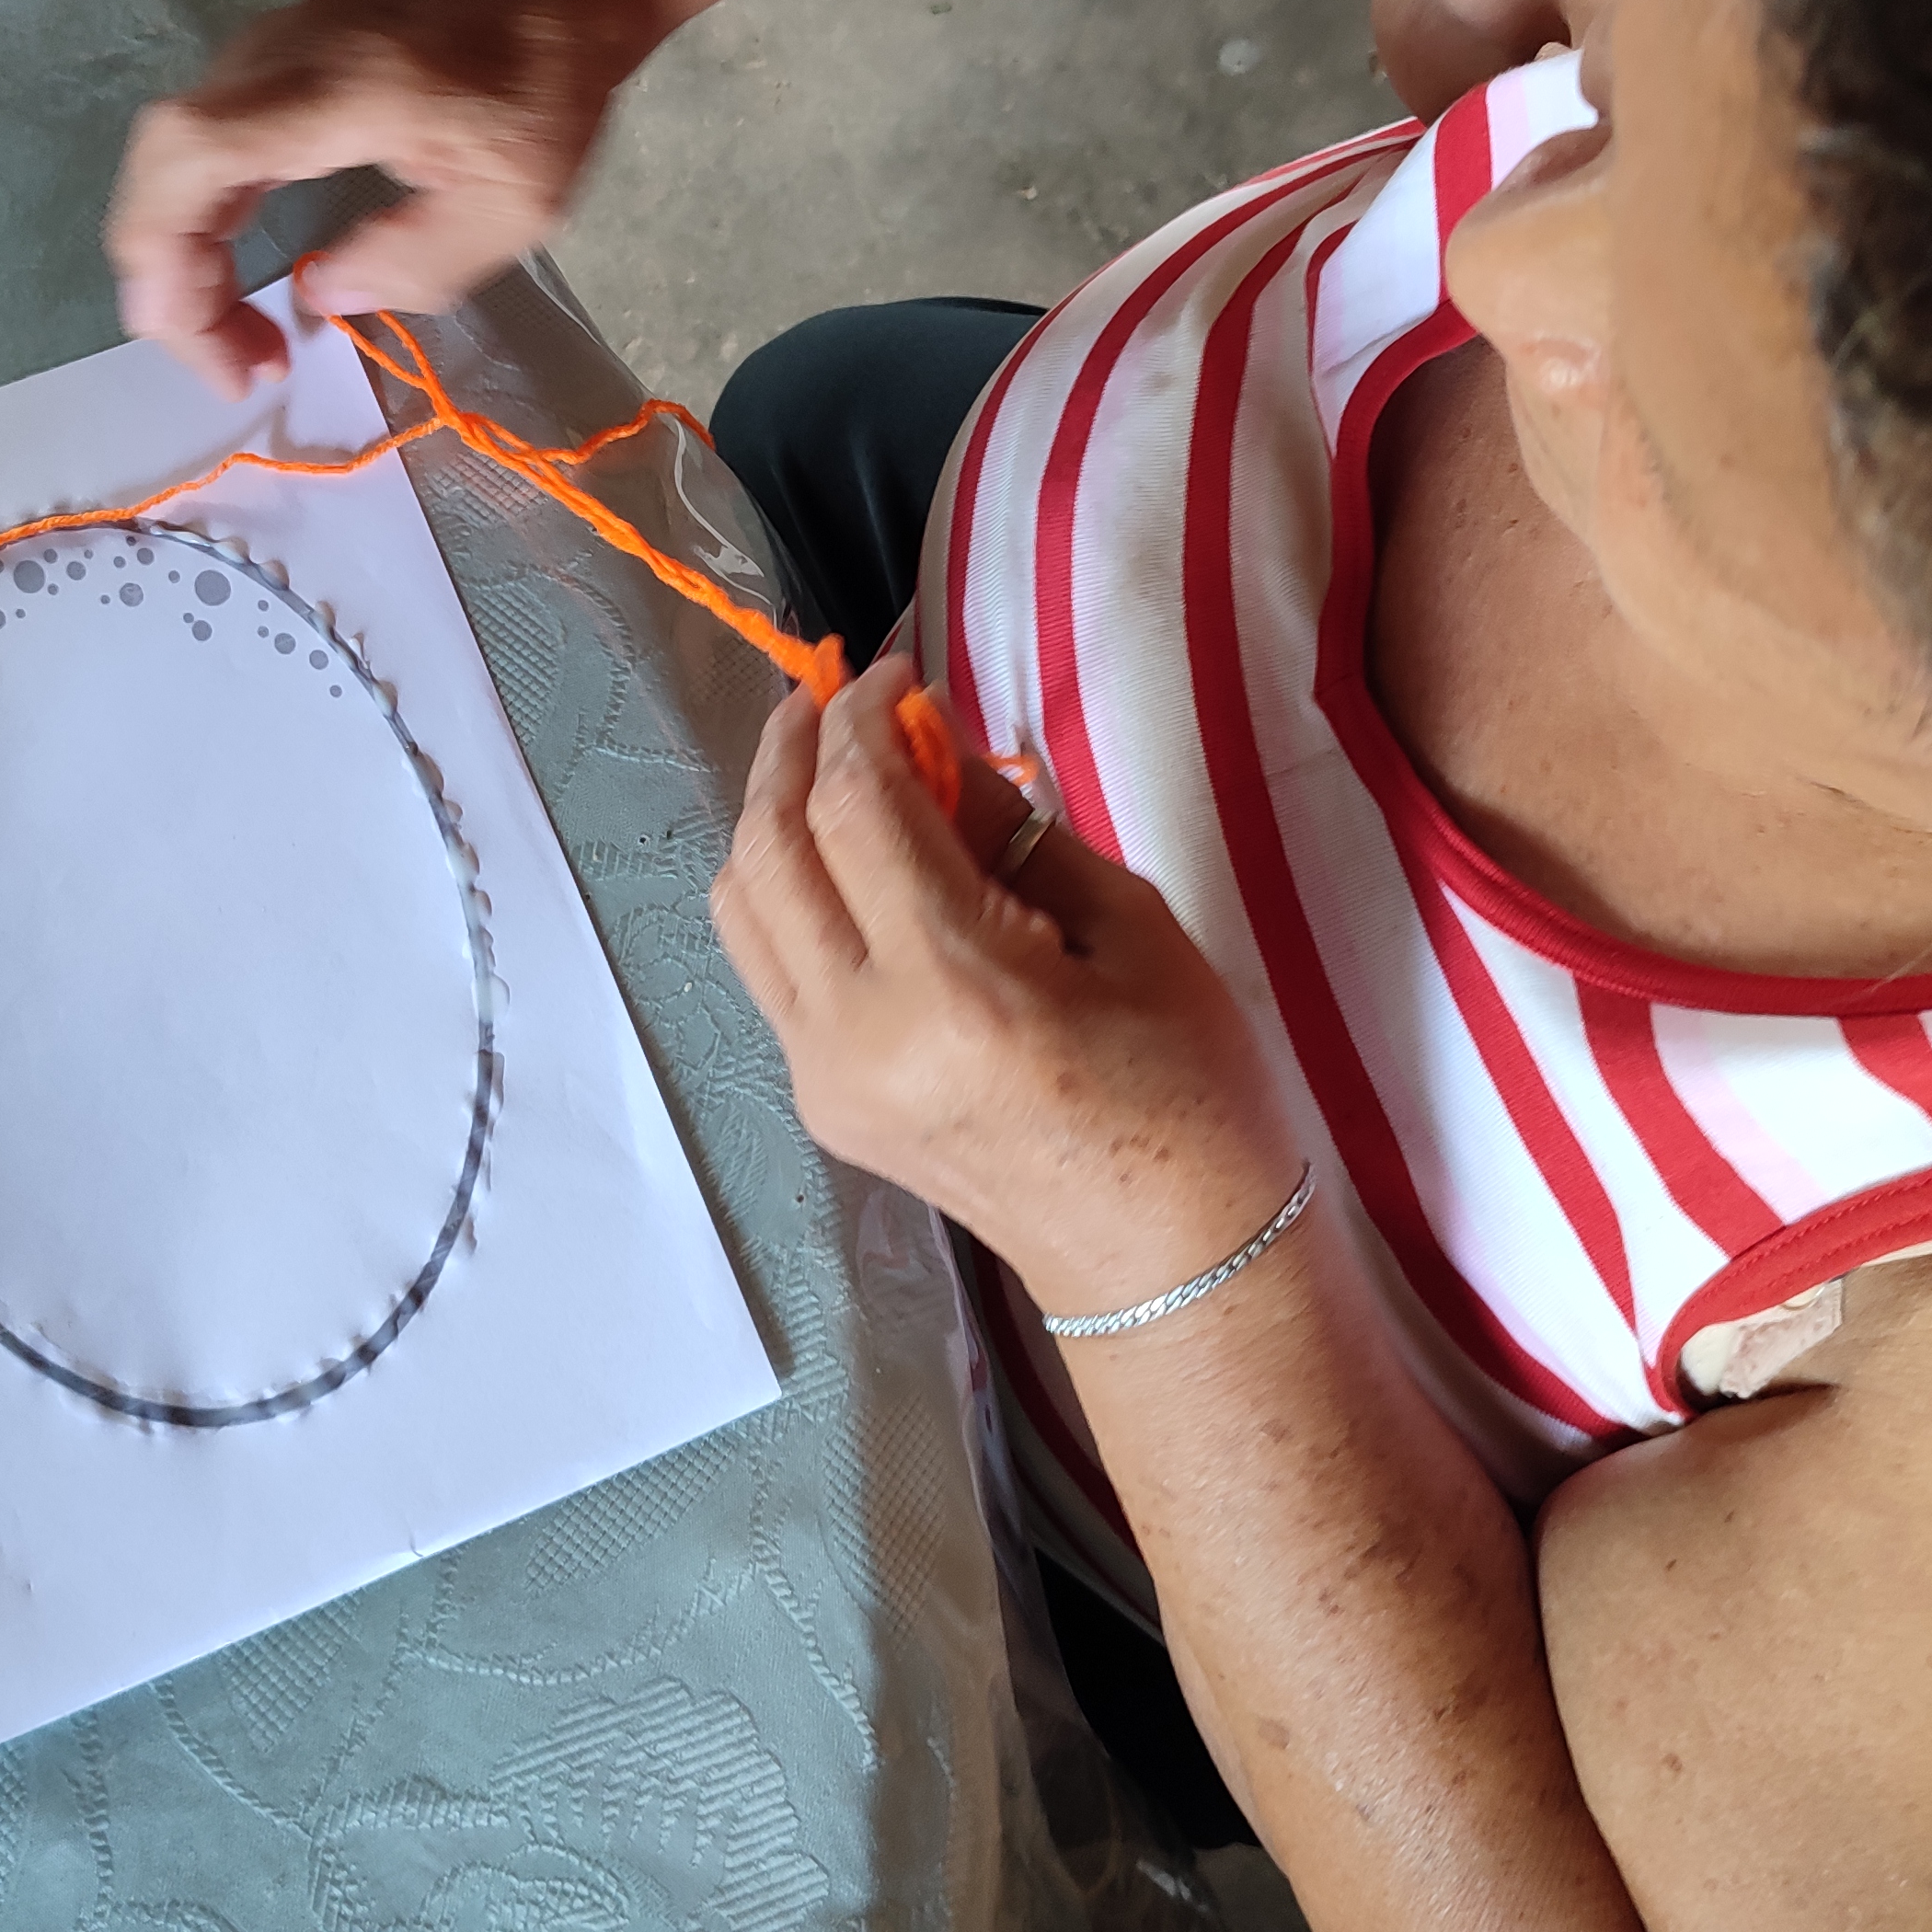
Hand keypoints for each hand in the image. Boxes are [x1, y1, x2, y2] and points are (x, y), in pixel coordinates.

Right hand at [105, 0, 666, 395]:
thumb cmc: (544, 80)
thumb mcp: (516, 199)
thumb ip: (420, 261)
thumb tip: (319, 295)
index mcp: (328, 89)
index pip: (187, 161)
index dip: (171, 265)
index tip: (221, 354)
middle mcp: (269, 63)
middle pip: (159, 173)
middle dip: (175, 290)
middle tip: (242, 368)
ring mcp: (261, 59)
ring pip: (172, 169)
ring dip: (188, 265)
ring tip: (249, 343)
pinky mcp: (267, 73)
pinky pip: (202, 157)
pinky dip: (204, 229)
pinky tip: (245, 282)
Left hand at [711, 652, 1301, 1315]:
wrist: (1170, 1263)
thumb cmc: (1190, 1091)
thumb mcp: (1128, 927)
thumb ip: (1010, 831)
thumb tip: (933, 748)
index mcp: (953, 989)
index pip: (853, 808)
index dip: (858, 715)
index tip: (892, 668)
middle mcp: (860, 1036)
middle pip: (768, 848)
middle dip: (788, 748)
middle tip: (830, 692)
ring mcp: (825, 1080)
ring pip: (742, 909)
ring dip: (771, 817)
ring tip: (826, 764)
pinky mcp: (821, 1105)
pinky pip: (770, 968)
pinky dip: (791, 890)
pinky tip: (852, 861)